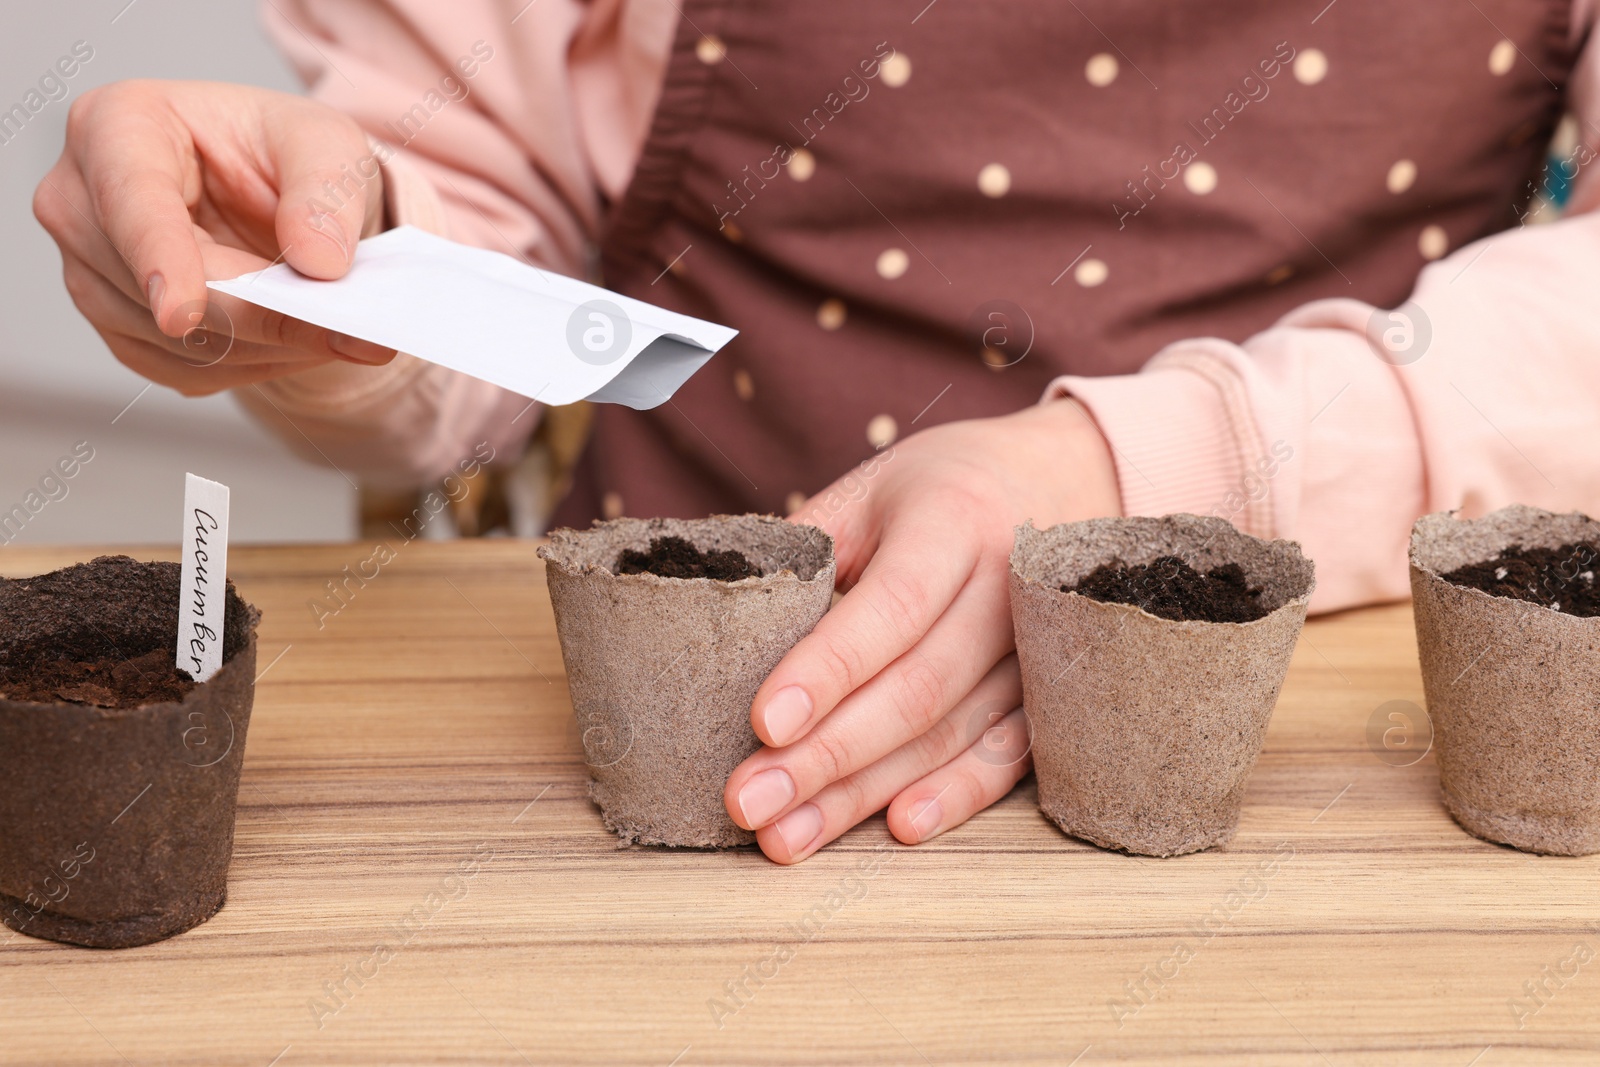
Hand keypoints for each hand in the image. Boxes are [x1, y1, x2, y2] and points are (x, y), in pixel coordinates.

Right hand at [32, 79, 394, 395]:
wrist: (282, 199)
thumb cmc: (286, 153)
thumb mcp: (328, 146)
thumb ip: (328, 193)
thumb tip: (319, 263)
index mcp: (117, 125)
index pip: (131, 203)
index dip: (159, 261)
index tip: (180, 314)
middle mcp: (81, 200)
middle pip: (157, 288)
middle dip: (258, 315)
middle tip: (350, 331)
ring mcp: (89, 270)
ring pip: (173, 341)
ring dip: (264, 344)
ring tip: (327, 319)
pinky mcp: (117, 326)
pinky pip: (184, 369)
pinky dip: (251, 364)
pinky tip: (289, 335)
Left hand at [724, 400, 1121, 861]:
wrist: (1069, 475)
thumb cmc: (944, 486)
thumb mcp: (872, 488)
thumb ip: (809, 547)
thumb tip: (725, 623)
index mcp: (953, 521)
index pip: (891, 606)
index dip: (827, 668)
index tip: (762, 723)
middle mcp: (1007, 587)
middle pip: (917, 687)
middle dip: (827, 755)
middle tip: (748, 803)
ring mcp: (1038, 648)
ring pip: (951, 734)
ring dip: (866, 793)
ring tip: (788, 836)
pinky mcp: (1052, 693)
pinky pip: (1006, 757)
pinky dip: (956, 795)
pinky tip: (899, 827)